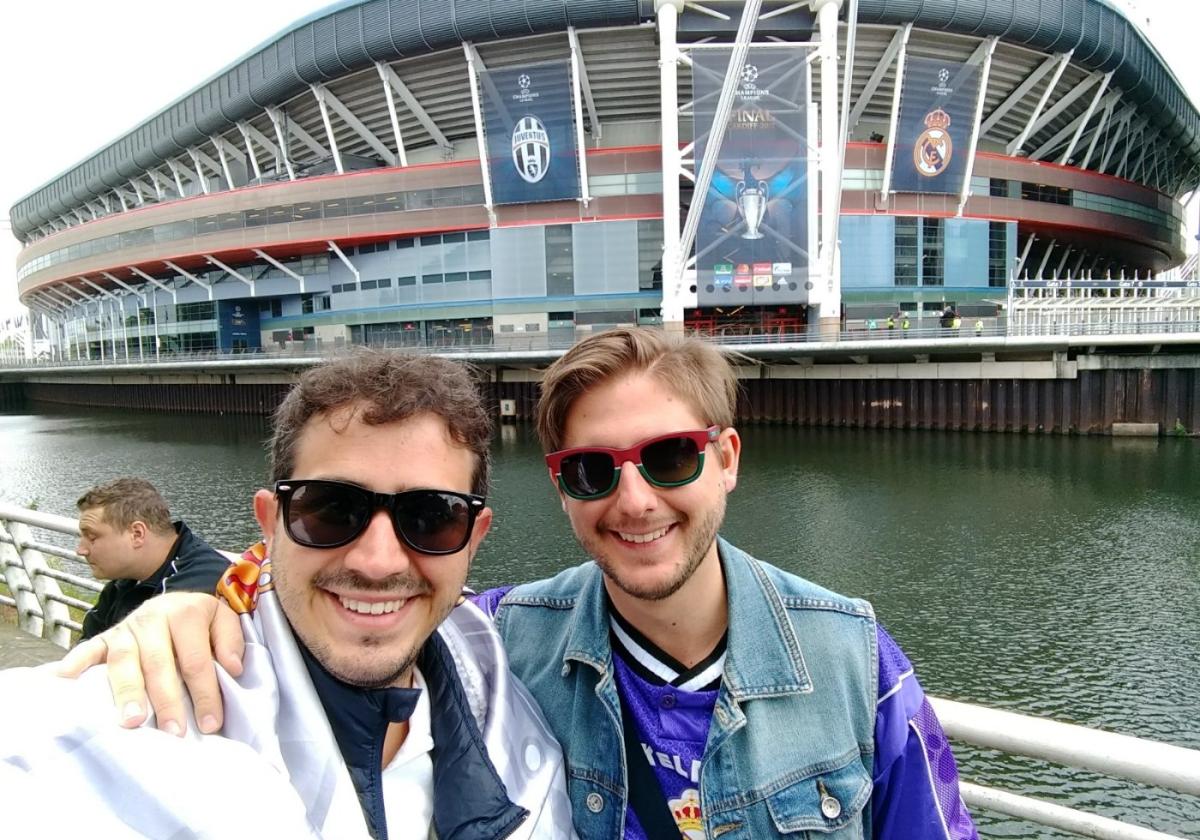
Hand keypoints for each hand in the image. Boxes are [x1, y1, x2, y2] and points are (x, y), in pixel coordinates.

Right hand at [56, 592, 243, 735]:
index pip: (195, 660)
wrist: (177, 597)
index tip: (211, 724)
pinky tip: (67, 679)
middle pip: (159, 664)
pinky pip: (90, 648)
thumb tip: (233, 668)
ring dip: (127, 691)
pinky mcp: (106, 636)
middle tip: (173, 731)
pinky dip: (77, 662)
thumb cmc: (202, 620)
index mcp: (186, 613)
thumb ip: (230, 640)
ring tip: (131, 721)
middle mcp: (153, 619)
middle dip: (167, 700)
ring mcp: (126, 628)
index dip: (204, 693)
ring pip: (124, 661)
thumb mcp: (224, 619)